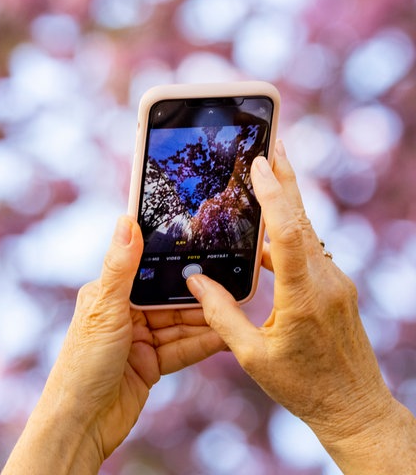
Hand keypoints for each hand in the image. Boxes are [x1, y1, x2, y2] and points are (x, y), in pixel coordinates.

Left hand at [3, 216, 224, 474]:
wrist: (80, 425)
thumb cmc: (83, 364)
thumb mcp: (105, 309)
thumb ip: (120, 266)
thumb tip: (126, 220)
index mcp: (110, 294)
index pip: (149, 271)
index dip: (176, 264)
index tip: (203, 252)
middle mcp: (126, 314)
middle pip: (170, 299)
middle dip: (198, 295)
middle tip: (230, 284)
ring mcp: (141, 339)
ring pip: (180, 324)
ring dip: (205, 320)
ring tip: (234, 311)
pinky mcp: (152, 363)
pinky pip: (182, 349)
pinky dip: (202, 344)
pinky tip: (224, 337)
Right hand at [187, 141, 415, 473]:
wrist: (354, 407)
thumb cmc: (302, 387)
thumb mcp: (251, 356)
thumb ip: (220, 314)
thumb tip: (196, 280)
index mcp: (304, 298)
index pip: (288, 234)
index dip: (273, 196)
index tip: (261, 163)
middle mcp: (325, 282)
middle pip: (303, 220)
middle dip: (286, 179)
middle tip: (272, 143)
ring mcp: (336, 282)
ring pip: (308, 231)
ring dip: (287, 202)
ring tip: (268, 175)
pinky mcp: (336, 287)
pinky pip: (310, 250)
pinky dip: (289, 232)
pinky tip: (270, 231)